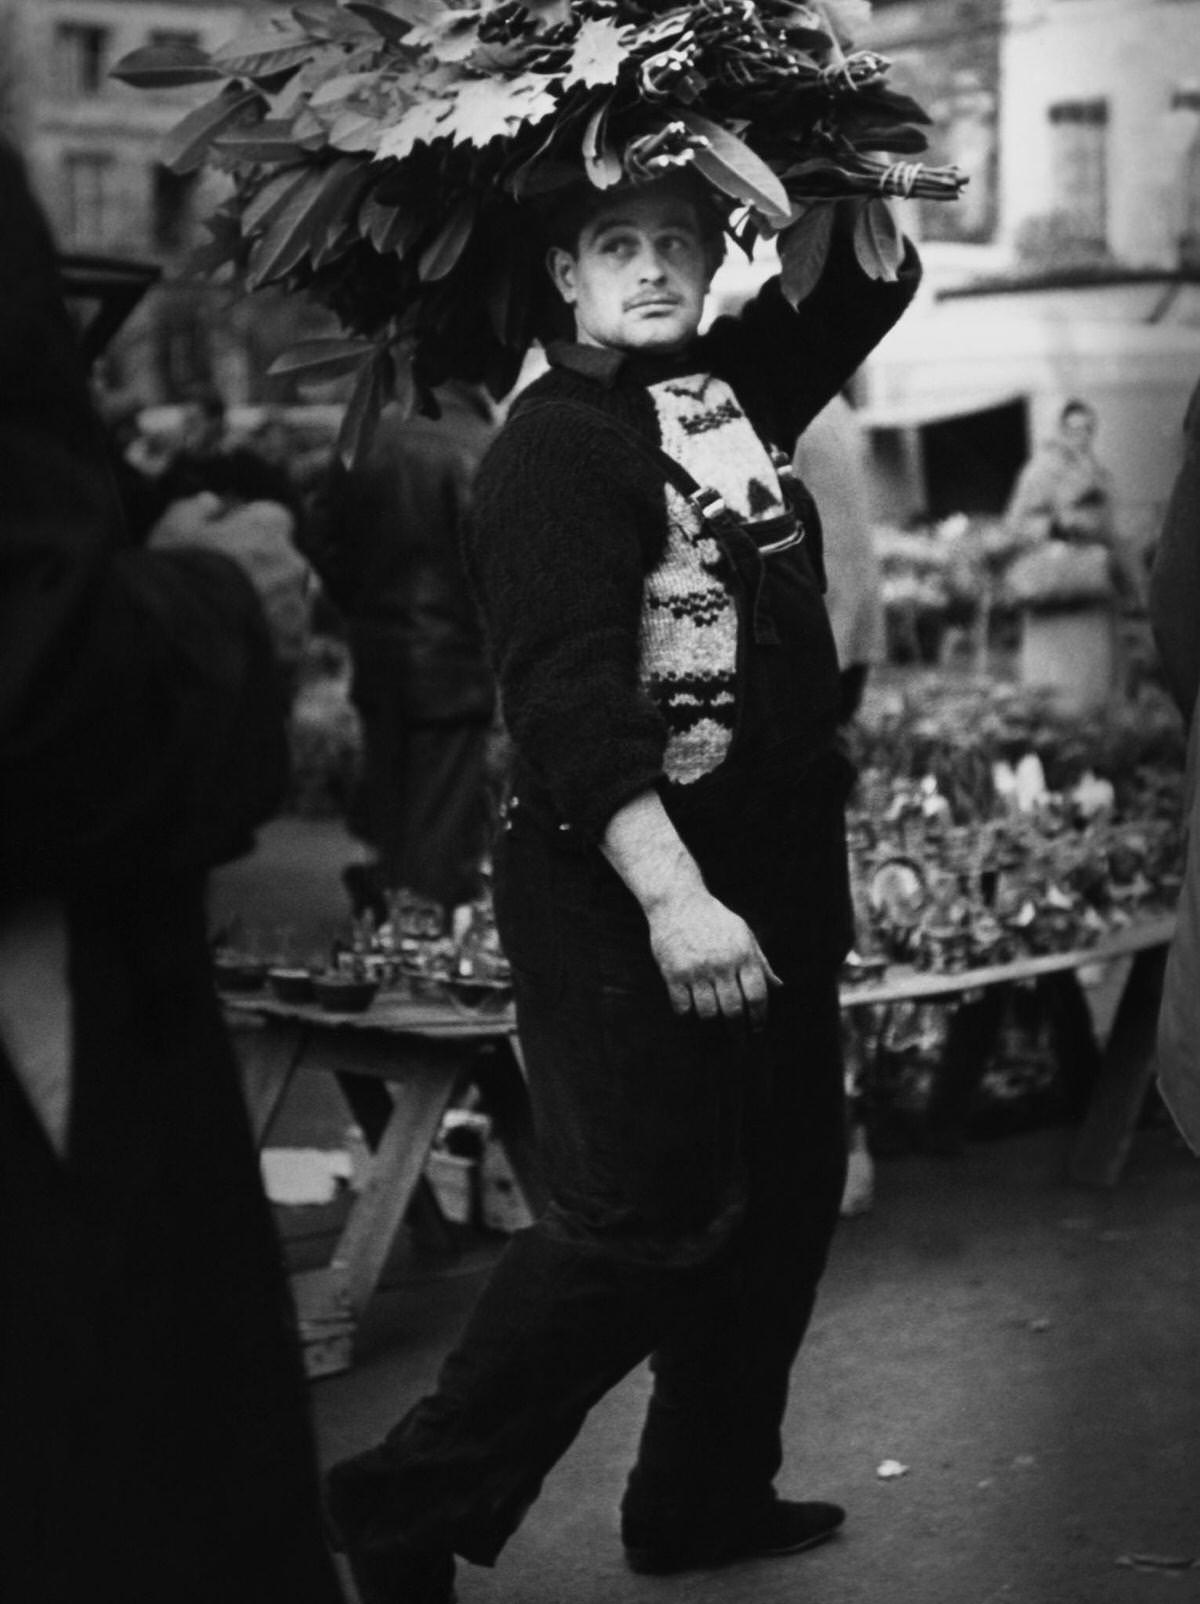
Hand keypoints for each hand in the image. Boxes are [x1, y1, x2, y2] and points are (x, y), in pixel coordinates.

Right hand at [646, 887, 781, 1026]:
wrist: (678, 901)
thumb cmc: (714, 918)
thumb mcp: (743, 934)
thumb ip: (761, 962)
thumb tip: (779, 986)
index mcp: (743, 955)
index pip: (757, 996)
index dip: (760, 1018)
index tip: (758, 1029)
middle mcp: (722, 964)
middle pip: (734, 1010)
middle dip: (738, 1031)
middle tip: (740, 1042)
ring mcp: (697, 970)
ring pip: (708, 1013)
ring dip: (713, 1023)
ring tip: (715, 1024)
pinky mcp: (674, 973)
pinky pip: (683, 1007)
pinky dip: (688, 1014)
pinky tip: (691, 1011)